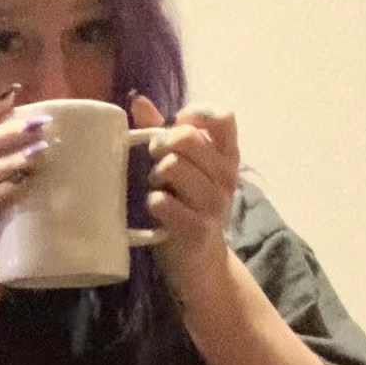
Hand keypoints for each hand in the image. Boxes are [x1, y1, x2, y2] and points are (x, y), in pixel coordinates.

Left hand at [130, 94, 239, 304]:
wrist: (200, 263)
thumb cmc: (187, 208)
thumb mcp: (183, 169)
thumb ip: (162, 133)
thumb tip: (138, 101)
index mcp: (227, 156)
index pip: (222, 116)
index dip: (194, 115)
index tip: (177, 128)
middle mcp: (225, 177)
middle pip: (187, 138)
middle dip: (161, 145)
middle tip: (155, 161)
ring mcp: (214, 204)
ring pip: (172, 167)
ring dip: (154, 176)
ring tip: (156, 188)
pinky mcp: (197, 229)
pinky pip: (163, 202)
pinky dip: (153, 203)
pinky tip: (155, 210)